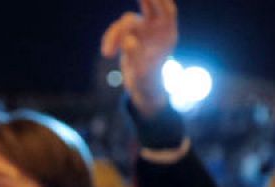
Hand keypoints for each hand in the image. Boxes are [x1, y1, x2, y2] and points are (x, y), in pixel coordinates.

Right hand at [101, 0, 177, 119]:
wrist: (143, 90)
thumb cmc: (148, 83)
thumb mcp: (143, 73)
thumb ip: (136, 56)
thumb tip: (128, 40)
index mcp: (167, 35)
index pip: (167, 11)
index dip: (160, 0)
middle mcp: (156, 29)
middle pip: (150, 6)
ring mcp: (143, 31)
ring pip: (127, 22)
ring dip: (115, 34)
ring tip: (108, 53)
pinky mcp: (129, 35)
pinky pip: (117, 31)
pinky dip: (110, 38)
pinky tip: (107, 52)